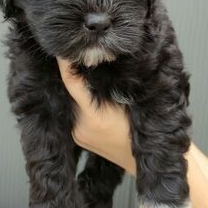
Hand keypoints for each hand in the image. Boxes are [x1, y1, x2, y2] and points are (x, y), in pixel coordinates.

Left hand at [57, 58, 135, 175]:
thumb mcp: (130, 100)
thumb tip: (95, 59)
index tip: (61, 46)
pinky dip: (80, 103)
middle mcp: (79, 127)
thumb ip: (111, 82)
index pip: (71, 81)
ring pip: (71, 102)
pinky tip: (90, 97)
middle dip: (73, 75)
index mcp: (92, 116)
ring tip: (87, 77)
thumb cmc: (144, 129)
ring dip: (77, 91)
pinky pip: (75, 114)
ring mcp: (77, 135)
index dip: (65, 62)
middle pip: (69, 91)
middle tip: (79, 57)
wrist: (145, 162)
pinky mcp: (78, 139)